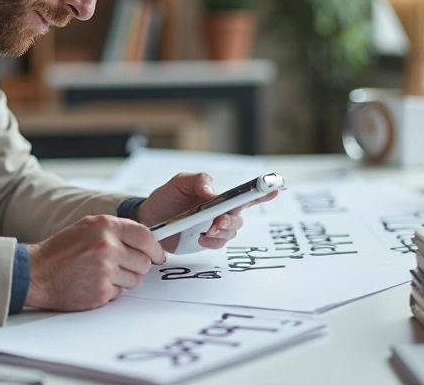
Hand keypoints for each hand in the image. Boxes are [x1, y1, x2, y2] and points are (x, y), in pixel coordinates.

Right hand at [25, 215, 165, 310]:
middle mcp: (107, 246)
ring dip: (123, 279)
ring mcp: (105, 270)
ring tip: (102, 272)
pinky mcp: (101, 291)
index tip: (157, 255)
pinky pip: (121, 292)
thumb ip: (116, 229)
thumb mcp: (87, 227)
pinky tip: (93, 282)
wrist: (36, 273)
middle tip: (119, 265)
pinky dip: (110, 290)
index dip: (155, 248)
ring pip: (135, 279)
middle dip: (136, 265)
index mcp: (105, 226)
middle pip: (144, 261)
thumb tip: (145, 240)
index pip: (145, 236)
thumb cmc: (60, 250)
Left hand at [135, 173, 277, 252]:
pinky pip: (217, 243)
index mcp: (218, 195)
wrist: (149, 218)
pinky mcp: (206, 241)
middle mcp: (220, 212)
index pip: (245, 194)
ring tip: (207, 229)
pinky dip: (212, 241)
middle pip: (239, 216)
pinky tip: (201, 237)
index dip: (262, 192)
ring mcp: (214, 228)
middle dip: (233, 218)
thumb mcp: (180, 182)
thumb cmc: (167, 197)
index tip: (274, 187)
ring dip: (222, 230)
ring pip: (231, 231)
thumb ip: (198, 180)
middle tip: (219, 220)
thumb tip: (213, 192)